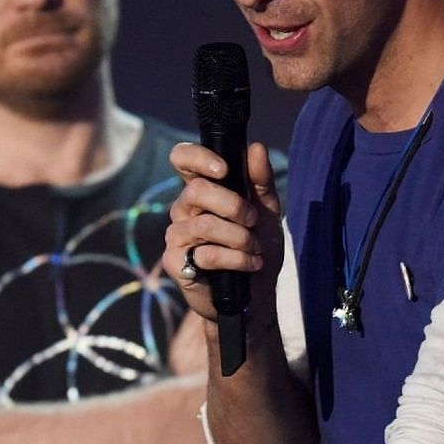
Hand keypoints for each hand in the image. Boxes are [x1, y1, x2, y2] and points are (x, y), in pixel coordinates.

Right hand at [165, 141, 283, 323]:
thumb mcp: (268, 211)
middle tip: (253, 222)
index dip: (198, 158)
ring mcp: (177, 236)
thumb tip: (255, 147)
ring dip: (240, 238)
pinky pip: (206, 254)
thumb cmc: (258, 249)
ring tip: (255, 250)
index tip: (224, 170)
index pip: (183, 159)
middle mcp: (184, 210)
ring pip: (205, 225)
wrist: (256, 296)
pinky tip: (248, 265)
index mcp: (202, 191)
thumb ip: (261, 180)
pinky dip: (236, 259)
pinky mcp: (175, 262)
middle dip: (234, 206)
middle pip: (197, 190)